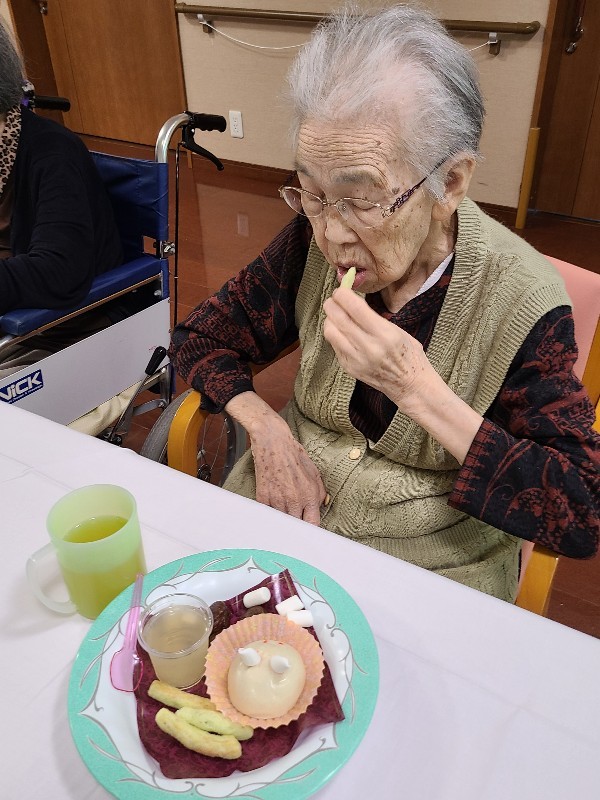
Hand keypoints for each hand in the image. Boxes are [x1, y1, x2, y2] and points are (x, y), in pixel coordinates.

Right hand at [225, 392, 326, 523]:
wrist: (273, 442)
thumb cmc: (294, 455)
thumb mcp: (315, 473)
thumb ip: (320, 493)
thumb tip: (320, 508)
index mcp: (309, 495)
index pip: (313, 525)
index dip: (312, 531)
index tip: (311, 533)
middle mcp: (294, 500)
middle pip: (296, 527)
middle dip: (297, 528)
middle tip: (297, 526)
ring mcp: (277, 500)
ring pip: (281, 523)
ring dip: (283, 521)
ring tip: (284, 518)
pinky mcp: (263, 497)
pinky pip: (267, 515)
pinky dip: (270, 515)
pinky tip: (273, 510)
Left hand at [322, 288, 483, 463]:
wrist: (409, 384)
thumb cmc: (408, 355)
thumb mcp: (397, 330)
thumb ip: (373, 318)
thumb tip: (351, 300)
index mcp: (384, 334)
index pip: (354, 307)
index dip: (343, 294)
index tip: (341, 290)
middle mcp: (369, 347)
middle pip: (338, 318)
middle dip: (333, 304)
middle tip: (335, 299)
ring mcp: (356, 360)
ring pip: (330, 332)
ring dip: (330, 319)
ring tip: (337, 315)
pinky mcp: (349, 368)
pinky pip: (334, 345)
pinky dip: (335, 334)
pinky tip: (343, 332)